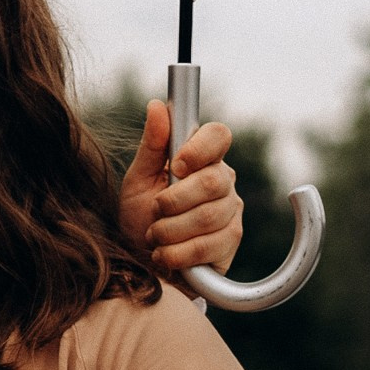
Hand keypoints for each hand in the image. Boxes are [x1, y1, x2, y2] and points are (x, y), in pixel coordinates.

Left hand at [119, 104, 242, 275]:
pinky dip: (178, 253)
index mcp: (202, 157)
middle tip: (154, 210)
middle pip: (212, 181)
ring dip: (170, 230)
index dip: (198, 149)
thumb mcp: (137, 180)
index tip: (175, 166)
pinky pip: (209, 245)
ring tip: (154, 236)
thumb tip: (157, 106)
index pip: (219, 135)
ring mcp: (232, 211)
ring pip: (209, 217)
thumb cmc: (140, 217)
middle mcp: (223, 181)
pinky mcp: (232, 242)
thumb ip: (151, 145)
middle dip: (173, 201)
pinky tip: (164, 254)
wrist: (142, 263)